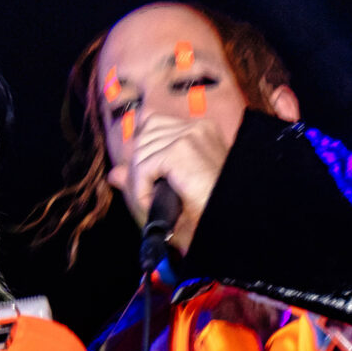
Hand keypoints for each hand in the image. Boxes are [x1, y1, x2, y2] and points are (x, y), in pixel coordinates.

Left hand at [120, 112, 230, 251]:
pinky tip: (152, 204)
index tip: (147, 181)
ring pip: (142, 150)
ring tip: (152, 204)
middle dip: (139, 168)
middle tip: (147, 199)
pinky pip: (145, 165)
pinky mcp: (182, 150)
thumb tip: (114, 175)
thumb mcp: (173, 197)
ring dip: (139, 182)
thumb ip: (143, 181)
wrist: (237, 227)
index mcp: (201, 132)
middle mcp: (198, 128)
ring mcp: (191, 136)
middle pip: (144, 133)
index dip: (144, 151)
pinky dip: (141, 188)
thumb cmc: (212, 216)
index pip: (154, 123)